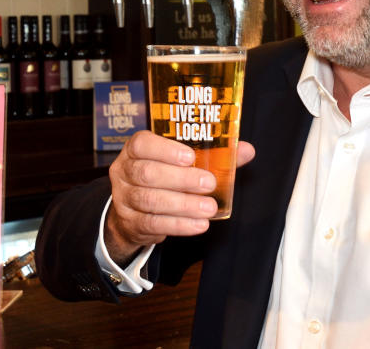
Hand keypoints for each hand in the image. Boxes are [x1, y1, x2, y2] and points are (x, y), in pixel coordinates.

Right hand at [104, 130, 254, 263]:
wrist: (133, 211)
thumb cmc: (162, 178)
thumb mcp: (179, 163)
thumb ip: (212, 155)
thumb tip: (245, 150)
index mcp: (135, 150)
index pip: (142, 144)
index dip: (165, 150)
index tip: (190, 157)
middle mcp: (124, 171)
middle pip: (147, 173)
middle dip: (181, 179)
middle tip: (208, 183)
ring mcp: (124, 198)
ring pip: (150, 200)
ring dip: (183, 205)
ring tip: (208, 207)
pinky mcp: (130, 223)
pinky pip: (153, 224)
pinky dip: (178, 225)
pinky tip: (198, 224)